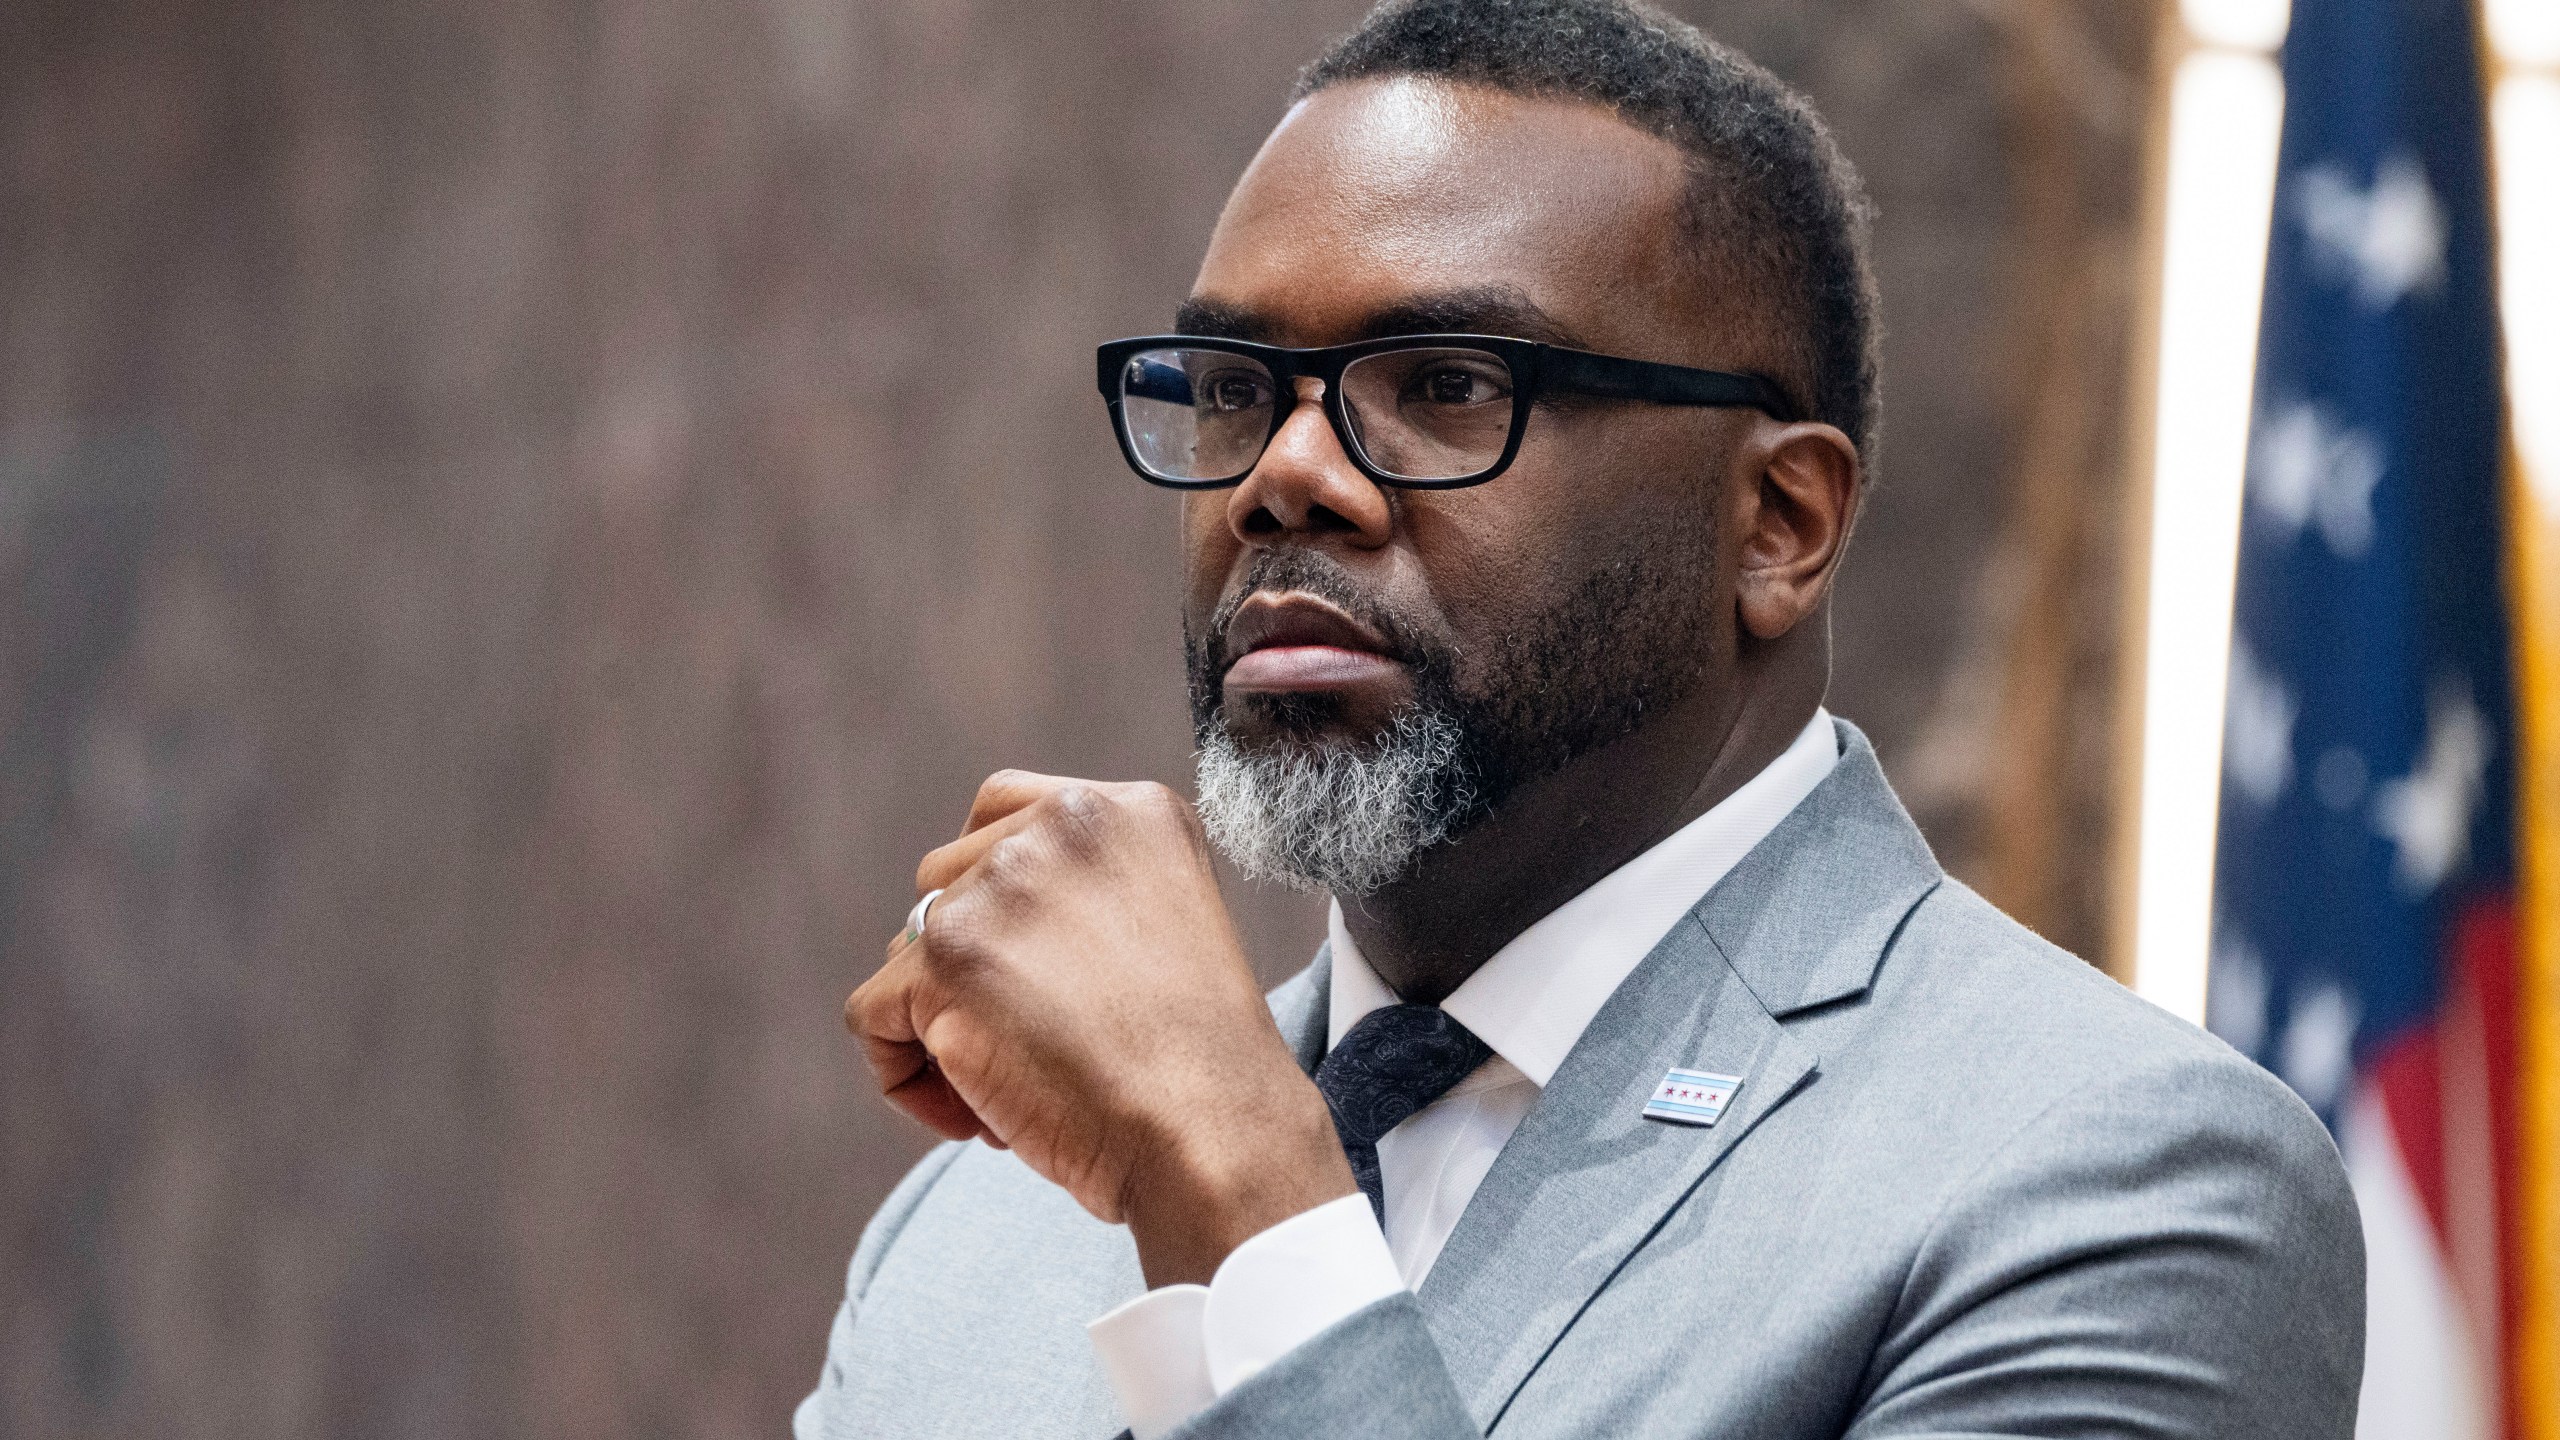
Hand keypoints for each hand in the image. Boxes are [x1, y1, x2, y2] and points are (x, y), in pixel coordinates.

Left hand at [845, 771, 1357, 1284]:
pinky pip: (872, 1014)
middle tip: (1032, 1045)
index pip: (1003, 812)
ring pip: (906, 950)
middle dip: (967, 966)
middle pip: (945, 880)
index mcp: (1128, 811)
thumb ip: (1081, 896)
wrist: (1211, 1132)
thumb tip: (977, 918)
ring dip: (938, 1024)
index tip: (1033, 971)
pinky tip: (974, 1118)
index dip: (996, 898)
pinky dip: (904, 1076)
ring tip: (1014, 1089)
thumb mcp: (1164, 929)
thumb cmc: (1199, 1068)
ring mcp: (997, 886)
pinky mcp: (943, 956)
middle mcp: (1060, 825)